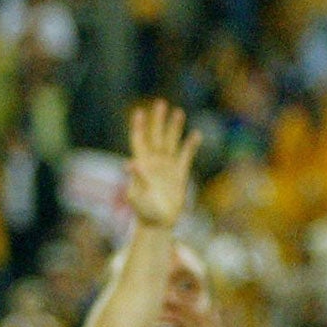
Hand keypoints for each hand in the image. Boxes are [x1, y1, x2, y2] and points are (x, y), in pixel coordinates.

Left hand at [124, 100, 199, 230]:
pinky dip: (190, 145)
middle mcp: (154, 162)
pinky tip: (196, 134)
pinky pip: (185, 156)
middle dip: (158, 120)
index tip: (138, 112)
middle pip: (156, 136)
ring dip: (174, 128)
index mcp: (142, 165)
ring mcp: (167, 166)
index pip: (139, 141)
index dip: (138, 127)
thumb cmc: (145, 211)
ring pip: (171, 142)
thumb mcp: (138, 196)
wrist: (159, 223)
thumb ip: (137, 179)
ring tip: (179, 112)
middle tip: (161, 103)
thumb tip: (130, 163)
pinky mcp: (179, 174)